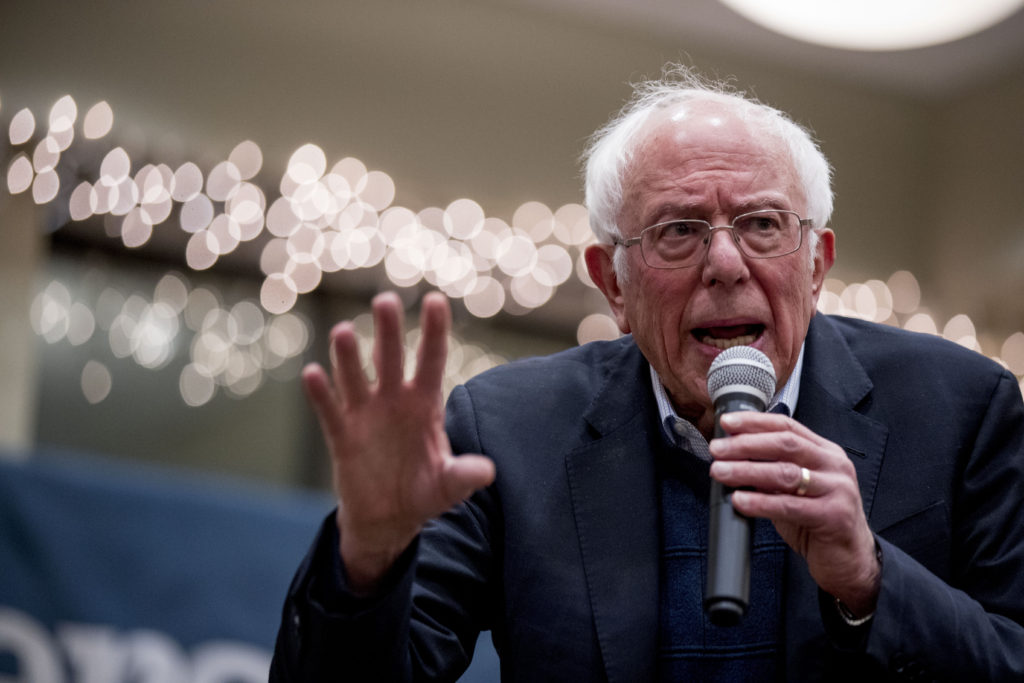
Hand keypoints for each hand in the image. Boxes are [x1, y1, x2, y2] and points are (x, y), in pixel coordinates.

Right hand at [302, 291, 495, 592]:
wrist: (389, 518)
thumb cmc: (424, 492)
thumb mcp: (448, 486)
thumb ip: (463, 475)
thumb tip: (487, 472)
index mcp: (425, 404)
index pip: (431, 361)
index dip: (434, 332)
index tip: (435, 300)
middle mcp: (394, 400)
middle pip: (390, 359)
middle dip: (388, 331)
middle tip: (385, 300)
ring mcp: (366, 415)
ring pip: (355, 378)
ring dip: (349, 356)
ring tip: (344, 331)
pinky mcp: (342, 436)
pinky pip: (330, 411)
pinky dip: (321, 394)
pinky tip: (313, 374)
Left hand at [709, 412, 879, 615]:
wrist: (851, 561)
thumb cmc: (818, 521)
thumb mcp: (796, 490)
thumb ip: (773, 470)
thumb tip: (732, 457)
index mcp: (826, 452)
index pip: (787, 427)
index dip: (755, 422)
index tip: (727, 422)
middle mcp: (835, 466)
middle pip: (785, 445)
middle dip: (745, 444)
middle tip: (717, 449)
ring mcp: (838, 490)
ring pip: (785, 473)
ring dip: (747, 470)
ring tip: (719, 472)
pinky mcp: (834, 516)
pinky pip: (789, 506)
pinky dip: (760, 502)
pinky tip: (739, 500)